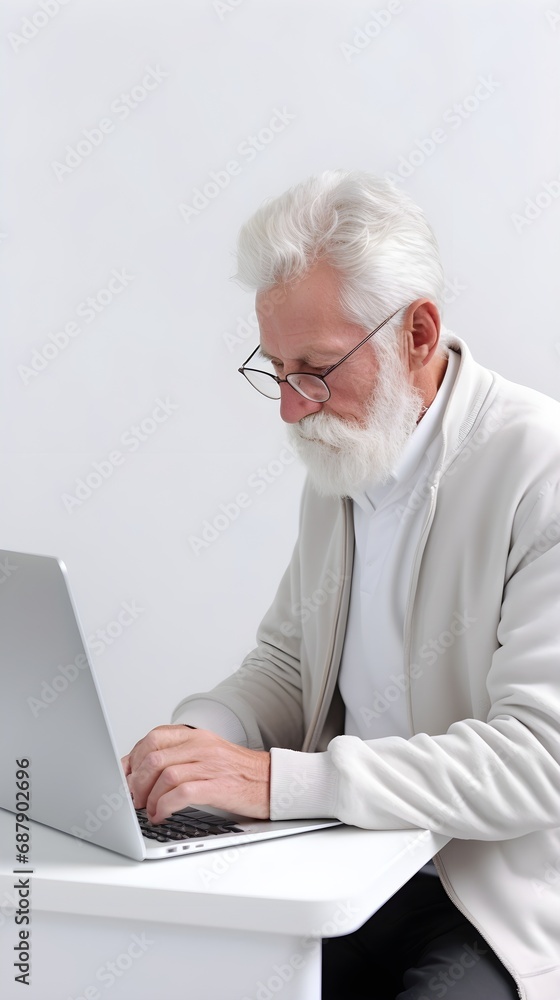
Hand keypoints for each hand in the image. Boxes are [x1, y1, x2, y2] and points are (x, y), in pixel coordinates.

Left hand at [121, 724, 270, 823]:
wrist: (272, 781)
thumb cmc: (237, 772)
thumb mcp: (205, 755)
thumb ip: (176, 757)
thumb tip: (139, 771)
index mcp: (196, 736)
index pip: (152, 738)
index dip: (133, 759)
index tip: (125, 778)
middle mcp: (201, 746)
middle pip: (153, 757)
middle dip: (137, 782)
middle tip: (134, 800)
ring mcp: (210, 764)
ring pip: (164, 775)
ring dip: (149, 798)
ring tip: (149, 811)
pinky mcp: (218, 786)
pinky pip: (181, 793)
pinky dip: (164, 806)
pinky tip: (162, 815)